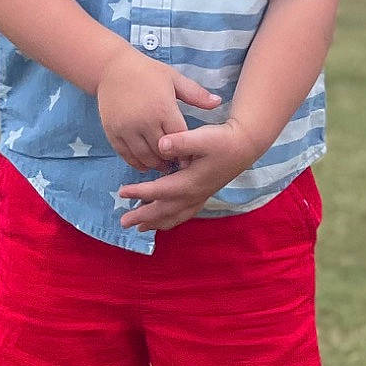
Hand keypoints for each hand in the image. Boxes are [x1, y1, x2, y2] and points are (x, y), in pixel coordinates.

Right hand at [96, 52, 220, 171]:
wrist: (112, 67)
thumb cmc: (147, 72)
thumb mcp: (174, 79)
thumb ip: (196, 94)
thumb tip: (218, 102)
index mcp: (163, 108)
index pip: (180, 139)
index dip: (187, 151)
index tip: (192, 158)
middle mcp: (144, 121)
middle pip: (162, 152)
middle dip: (171, 161)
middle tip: (178, 166)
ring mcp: (126, 128)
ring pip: (144, 157)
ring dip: (155, 164)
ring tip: (163, 166)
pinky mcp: (112, 132)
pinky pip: (126, 155)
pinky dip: (136, 163)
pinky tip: (144, 164)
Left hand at [117, 119, 259, 232]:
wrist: (244, 146)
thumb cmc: (222, 140)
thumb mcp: (202, 137)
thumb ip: (181, 141)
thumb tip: (160, 146)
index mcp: (189, 183)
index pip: (159, 191)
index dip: (139, 193)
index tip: (121, 192)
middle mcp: (193, 195)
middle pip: (164, 210)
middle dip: (143, 217)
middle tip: (123, 222)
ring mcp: (200, 197)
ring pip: (174, 216)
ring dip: (156, 222)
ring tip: (140, 228)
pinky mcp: (203, 194)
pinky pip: (184, 214)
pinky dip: (171, 220)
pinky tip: (165, 221)